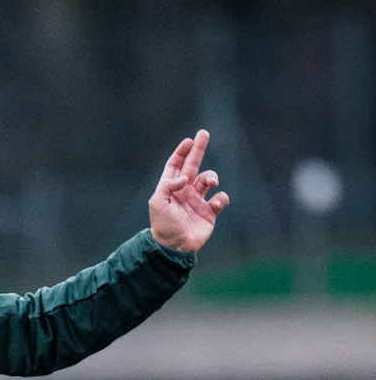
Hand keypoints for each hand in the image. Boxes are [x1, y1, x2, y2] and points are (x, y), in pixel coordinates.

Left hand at [148, 130, 228, 252]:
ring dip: (212, 177)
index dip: (182, 152)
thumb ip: (168, 185)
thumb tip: (185, 177)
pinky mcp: (209, 213)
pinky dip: (221, 198)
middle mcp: (185, 191)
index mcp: (171, 187)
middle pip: (193, 165)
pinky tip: (215, 204)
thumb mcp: (157, 202)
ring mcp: (198, 201)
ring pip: (209, 180)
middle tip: (204, 133)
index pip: (176, 164)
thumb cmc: (163, 225)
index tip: (189, 140)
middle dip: (198, 149)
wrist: (174, 247)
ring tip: (212, 183)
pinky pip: (220, 199)